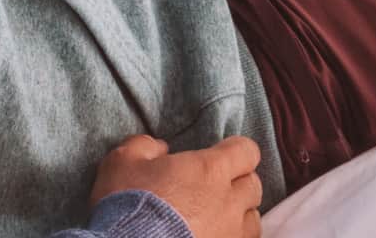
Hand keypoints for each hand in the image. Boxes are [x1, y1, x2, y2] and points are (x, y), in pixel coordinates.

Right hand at [90, 134, 262, 237]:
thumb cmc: (128, 204)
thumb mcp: (122, 161)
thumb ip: (145, 146)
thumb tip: (159, 149)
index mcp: (210, 170)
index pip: (246, 151)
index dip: (235, 151)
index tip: (221, 155)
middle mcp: (229, 202)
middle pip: (253, 186)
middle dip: (239, 183)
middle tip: (216, 187)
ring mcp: (230, 235)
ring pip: (252, 221)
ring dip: (239, 217)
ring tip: (218, 219)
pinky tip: (213, 237)